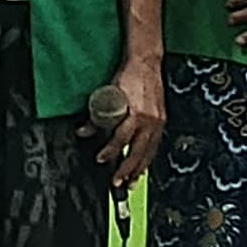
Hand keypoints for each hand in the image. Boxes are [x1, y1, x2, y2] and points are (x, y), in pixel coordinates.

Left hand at [92, 57, 163, 191]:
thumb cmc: (128, 76)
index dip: (111, 151)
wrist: (147, 63)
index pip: (122, 139)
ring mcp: (158, 123)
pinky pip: (155, 146)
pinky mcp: (162, 122)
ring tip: (130, 184)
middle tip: (117, 184)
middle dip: (127, 170)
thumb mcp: (109, 94)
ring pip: (149, 153)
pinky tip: (142, 168)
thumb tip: (83, 131)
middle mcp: (150, 121)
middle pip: (138, 152)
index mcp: (136, 113)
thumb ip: (97, 116)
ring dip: (139, 170)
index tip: (101, 159)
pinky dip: (148, 159)